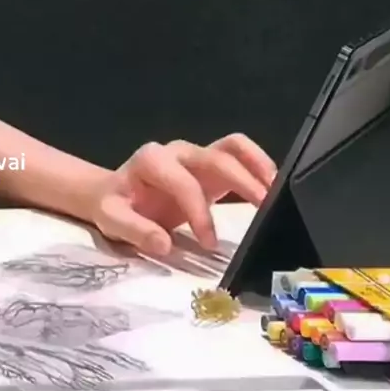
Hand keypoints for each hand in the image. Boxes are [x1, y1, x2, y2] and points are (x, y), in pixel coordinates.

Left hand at [88, 134, 275, 255]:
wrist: (113, 192)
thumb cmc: (114, 205)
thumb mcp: (112, 219)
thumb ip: (136, 230)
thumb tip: (164, 244)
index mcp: (152, 161)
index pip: (184, 183)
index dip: (199, 212)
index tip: (209, 243)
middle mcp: (178, 152)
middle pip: (217, 157)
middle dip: (242, 181)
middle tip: (265, 208)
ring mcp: (197, 156)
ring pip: (234, 146)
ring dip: (257, 165)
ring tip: (277, 191)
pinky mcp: (210, 167)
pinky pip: (238, 156)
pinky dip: (257, 167)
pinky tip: (272, 188)